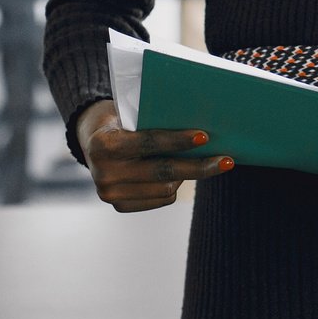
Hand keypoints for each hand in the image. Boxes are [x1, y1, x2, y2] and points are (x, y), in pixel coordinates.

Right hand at [75, 99, 234, 212]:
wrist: (90, 139)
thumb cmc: (120, 118)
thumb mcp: (130, 113)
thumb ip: (154, 121)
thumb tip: (200, 132)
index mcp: (104, 145)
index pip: (149, 142)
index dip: (178, 140)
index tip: (204, 136)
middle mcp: (104, 174)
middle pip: (163, 172)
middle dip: (199, 166)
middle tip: (227, 160)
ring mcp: (110, 194)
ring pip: (166, 189)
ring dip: (188, 176)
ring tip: (206, 163)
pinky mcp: (119, 206)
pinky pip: (160, 199)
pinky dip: (174, 186)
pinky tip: (183, 174)